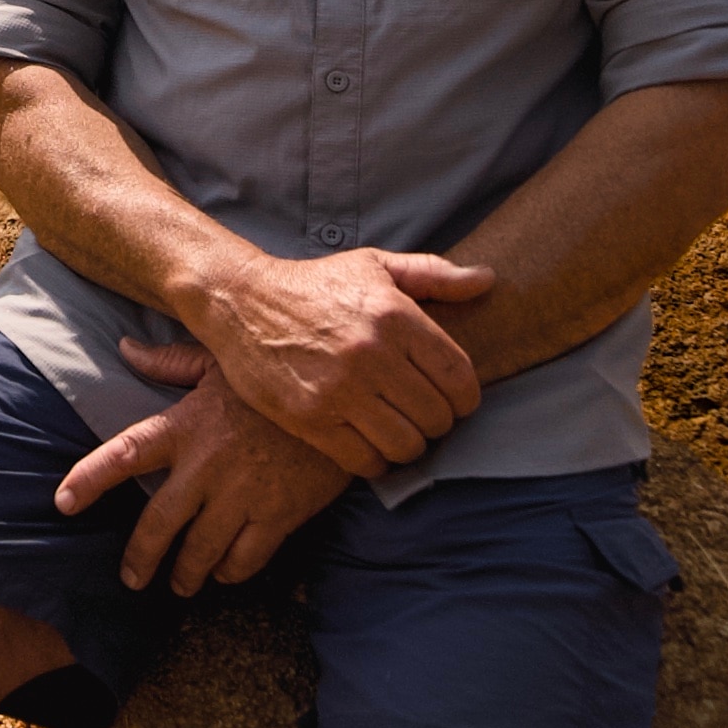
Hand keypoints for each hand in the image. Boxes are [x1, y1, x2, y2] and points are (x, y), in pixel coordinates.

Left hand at [53, 371, 350, 597]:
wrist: (347, 396)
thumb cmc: (277, 376)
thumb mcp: (221, 361)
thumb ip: (170, 363)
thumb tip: (126, 349)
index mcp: (186, 426)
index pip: (124, 454)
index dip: (89, 480)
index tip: (63, 503)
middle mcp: (207, 466)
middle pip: (158, 524)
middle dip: (141, 558)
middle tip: (132, 578)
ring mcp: (243, 494)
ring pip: (200, 552)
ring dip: (186, 575)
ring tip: (181, 584)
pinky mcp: (279, 516)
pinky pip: (245, 560)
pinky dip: (231, 572)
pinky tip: (226, 572)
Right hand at [162, 248, 490, 474]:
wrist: (241, 301)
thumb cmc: (314, 285)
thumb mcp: (374, 266)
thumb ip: (434, 274)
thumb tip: (487, 280)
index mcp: (395, 316)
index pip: (459, 377)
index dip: (465, 398)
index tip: (454, 401)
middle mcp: (371, 354)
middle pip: (436, 417)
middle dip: (436, 423)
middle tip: (420, 415)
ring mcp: (339, 389)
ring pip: (405, 445)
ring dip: (408, 445)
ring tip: (397, 431)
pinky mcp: (309, 418)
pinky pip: (365, 460)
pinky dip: (375, 461)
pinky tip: (368, 443)